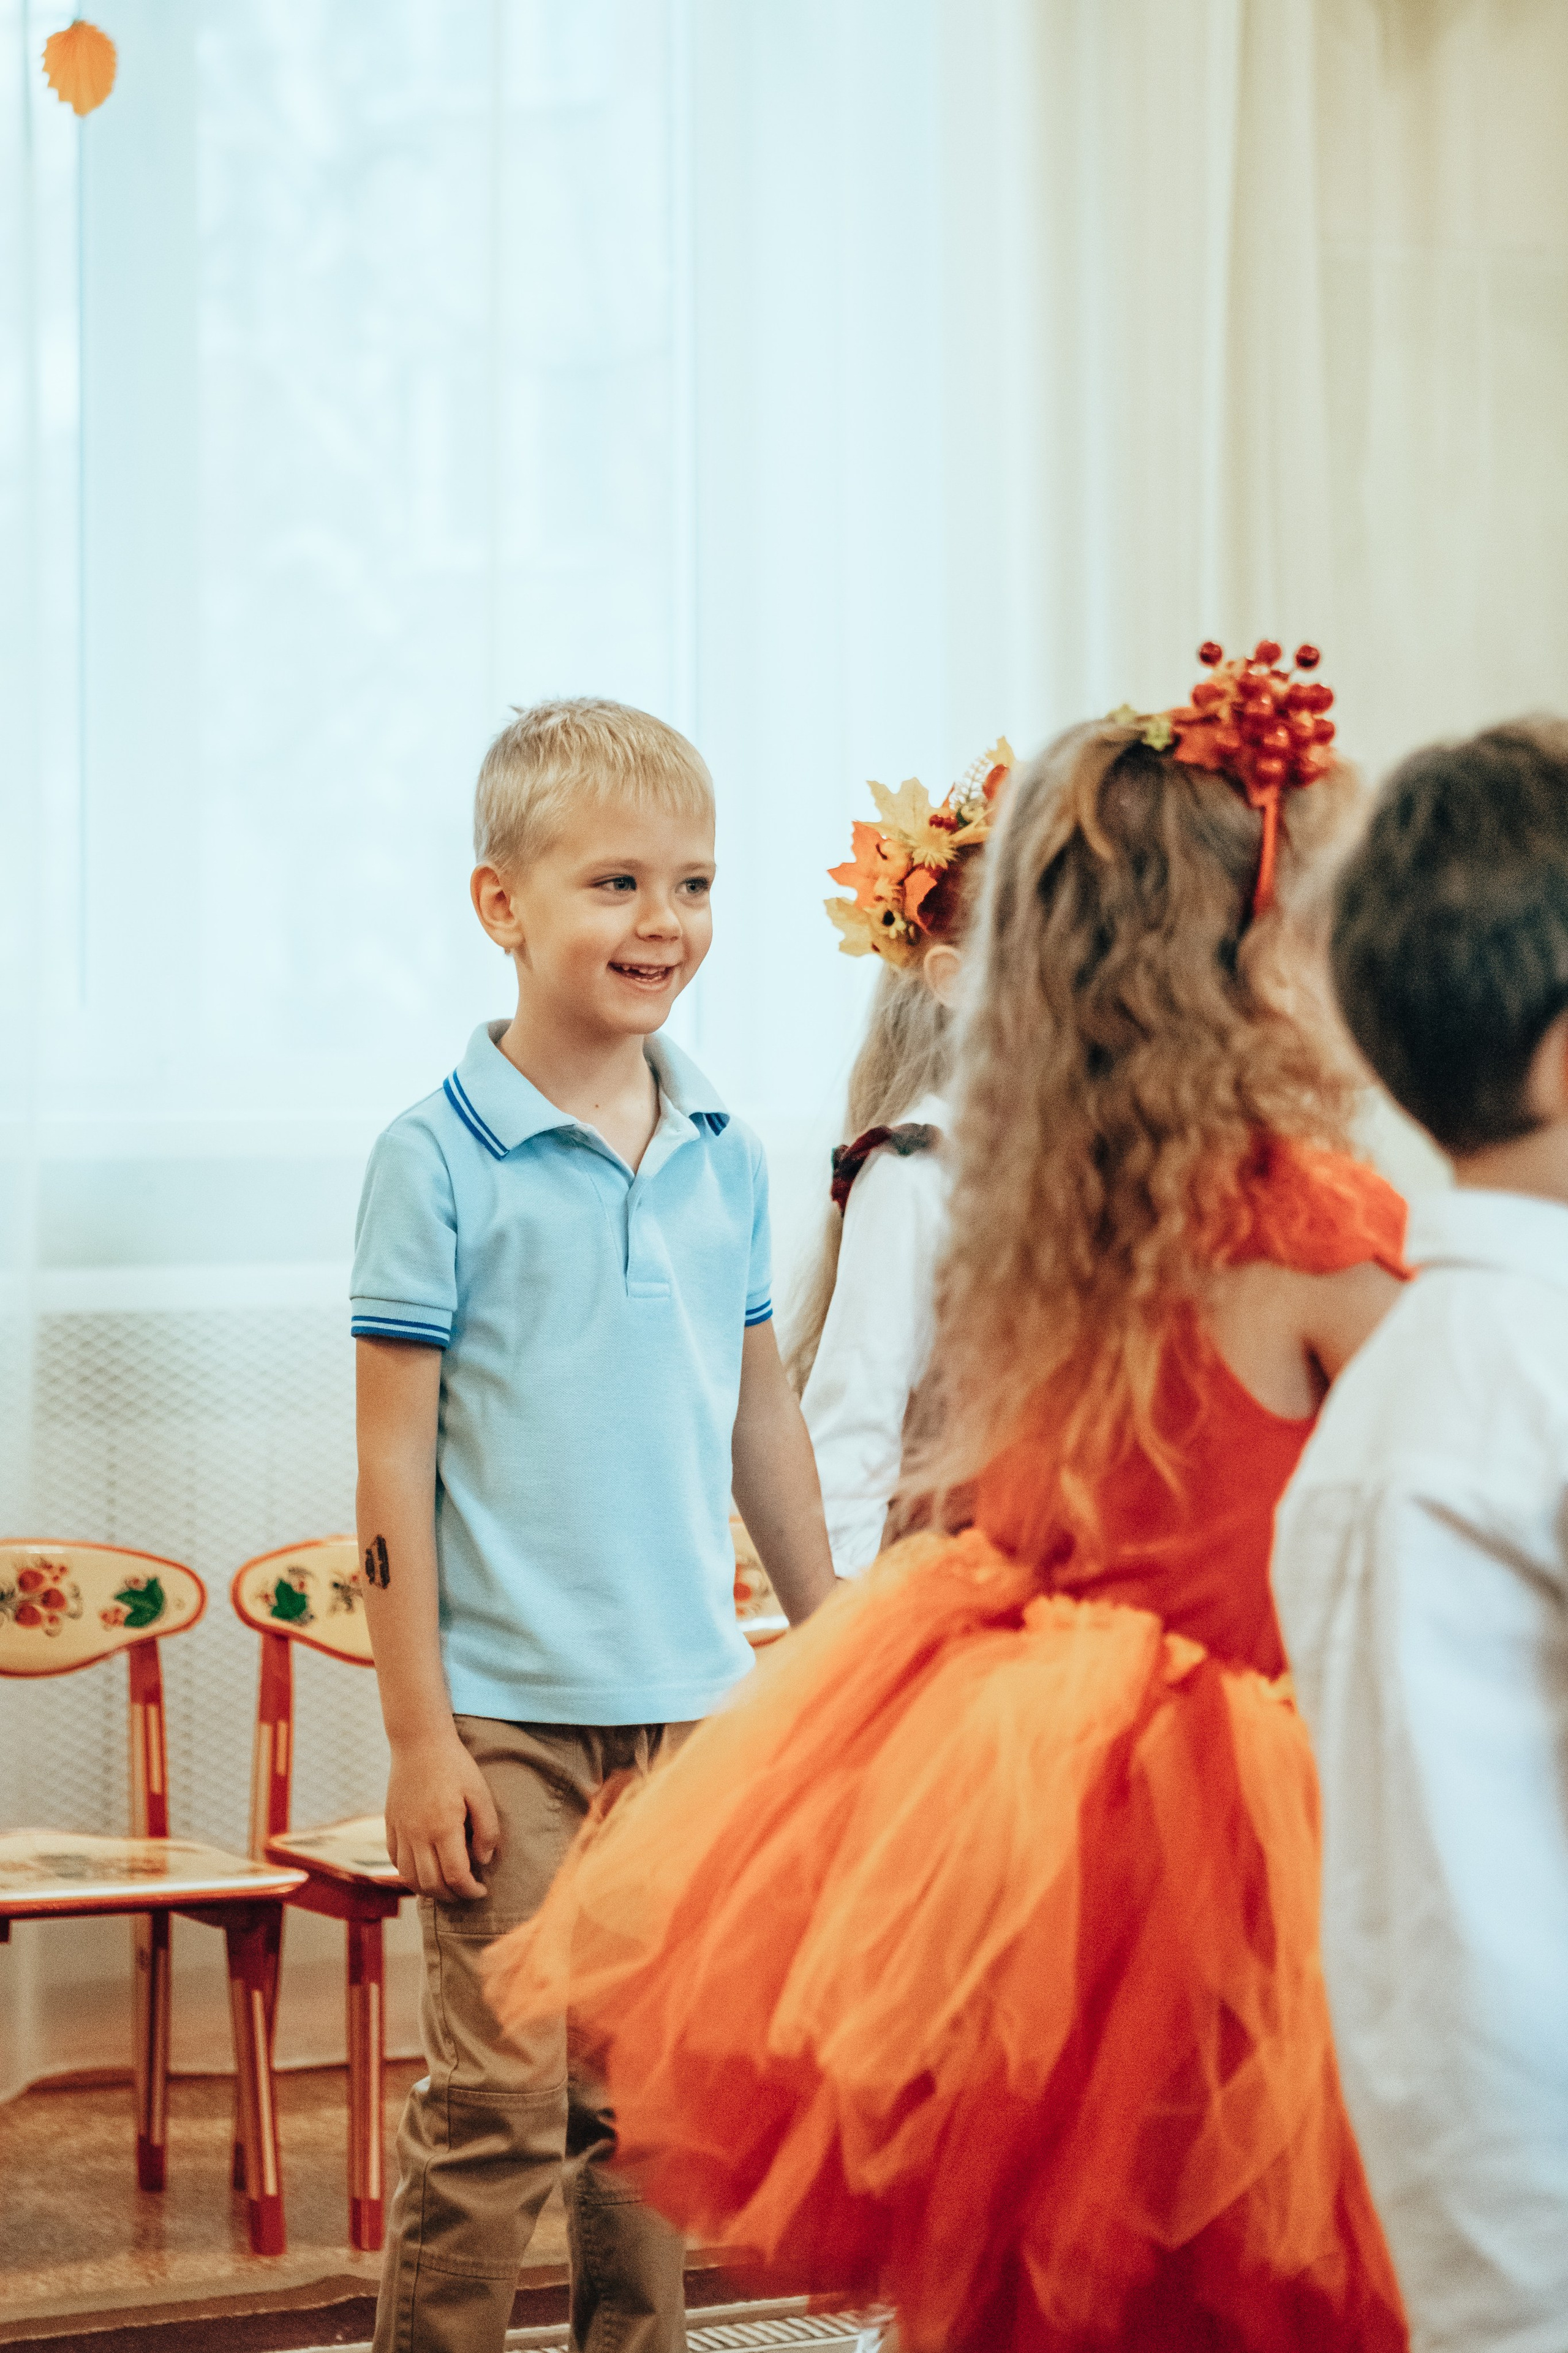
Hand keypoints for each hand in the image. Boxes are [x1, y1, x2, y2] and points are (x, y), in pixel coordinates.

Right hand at [385, 1731, 500, 1900]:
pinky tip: (424, 1870)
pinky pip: (395, 1861)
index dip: (470, 1891)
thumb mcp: (480, 1793)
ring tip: (446, 1886)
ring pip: (410, 1878)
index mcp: (443, 1828)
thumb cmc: (454, 1766)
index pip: (455, 1876)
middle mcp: (417, 1835)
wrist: (419, 1742)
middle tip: (466, 1892)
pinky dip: (409, 1874)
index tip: (482, 1891)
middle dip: (452, 1896)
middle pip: (431, 1885)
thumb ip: (487, 1830)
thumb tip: (483, 1861)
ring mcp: (400, 1831)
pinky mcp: (389, 1825)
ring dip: (429, 1890)